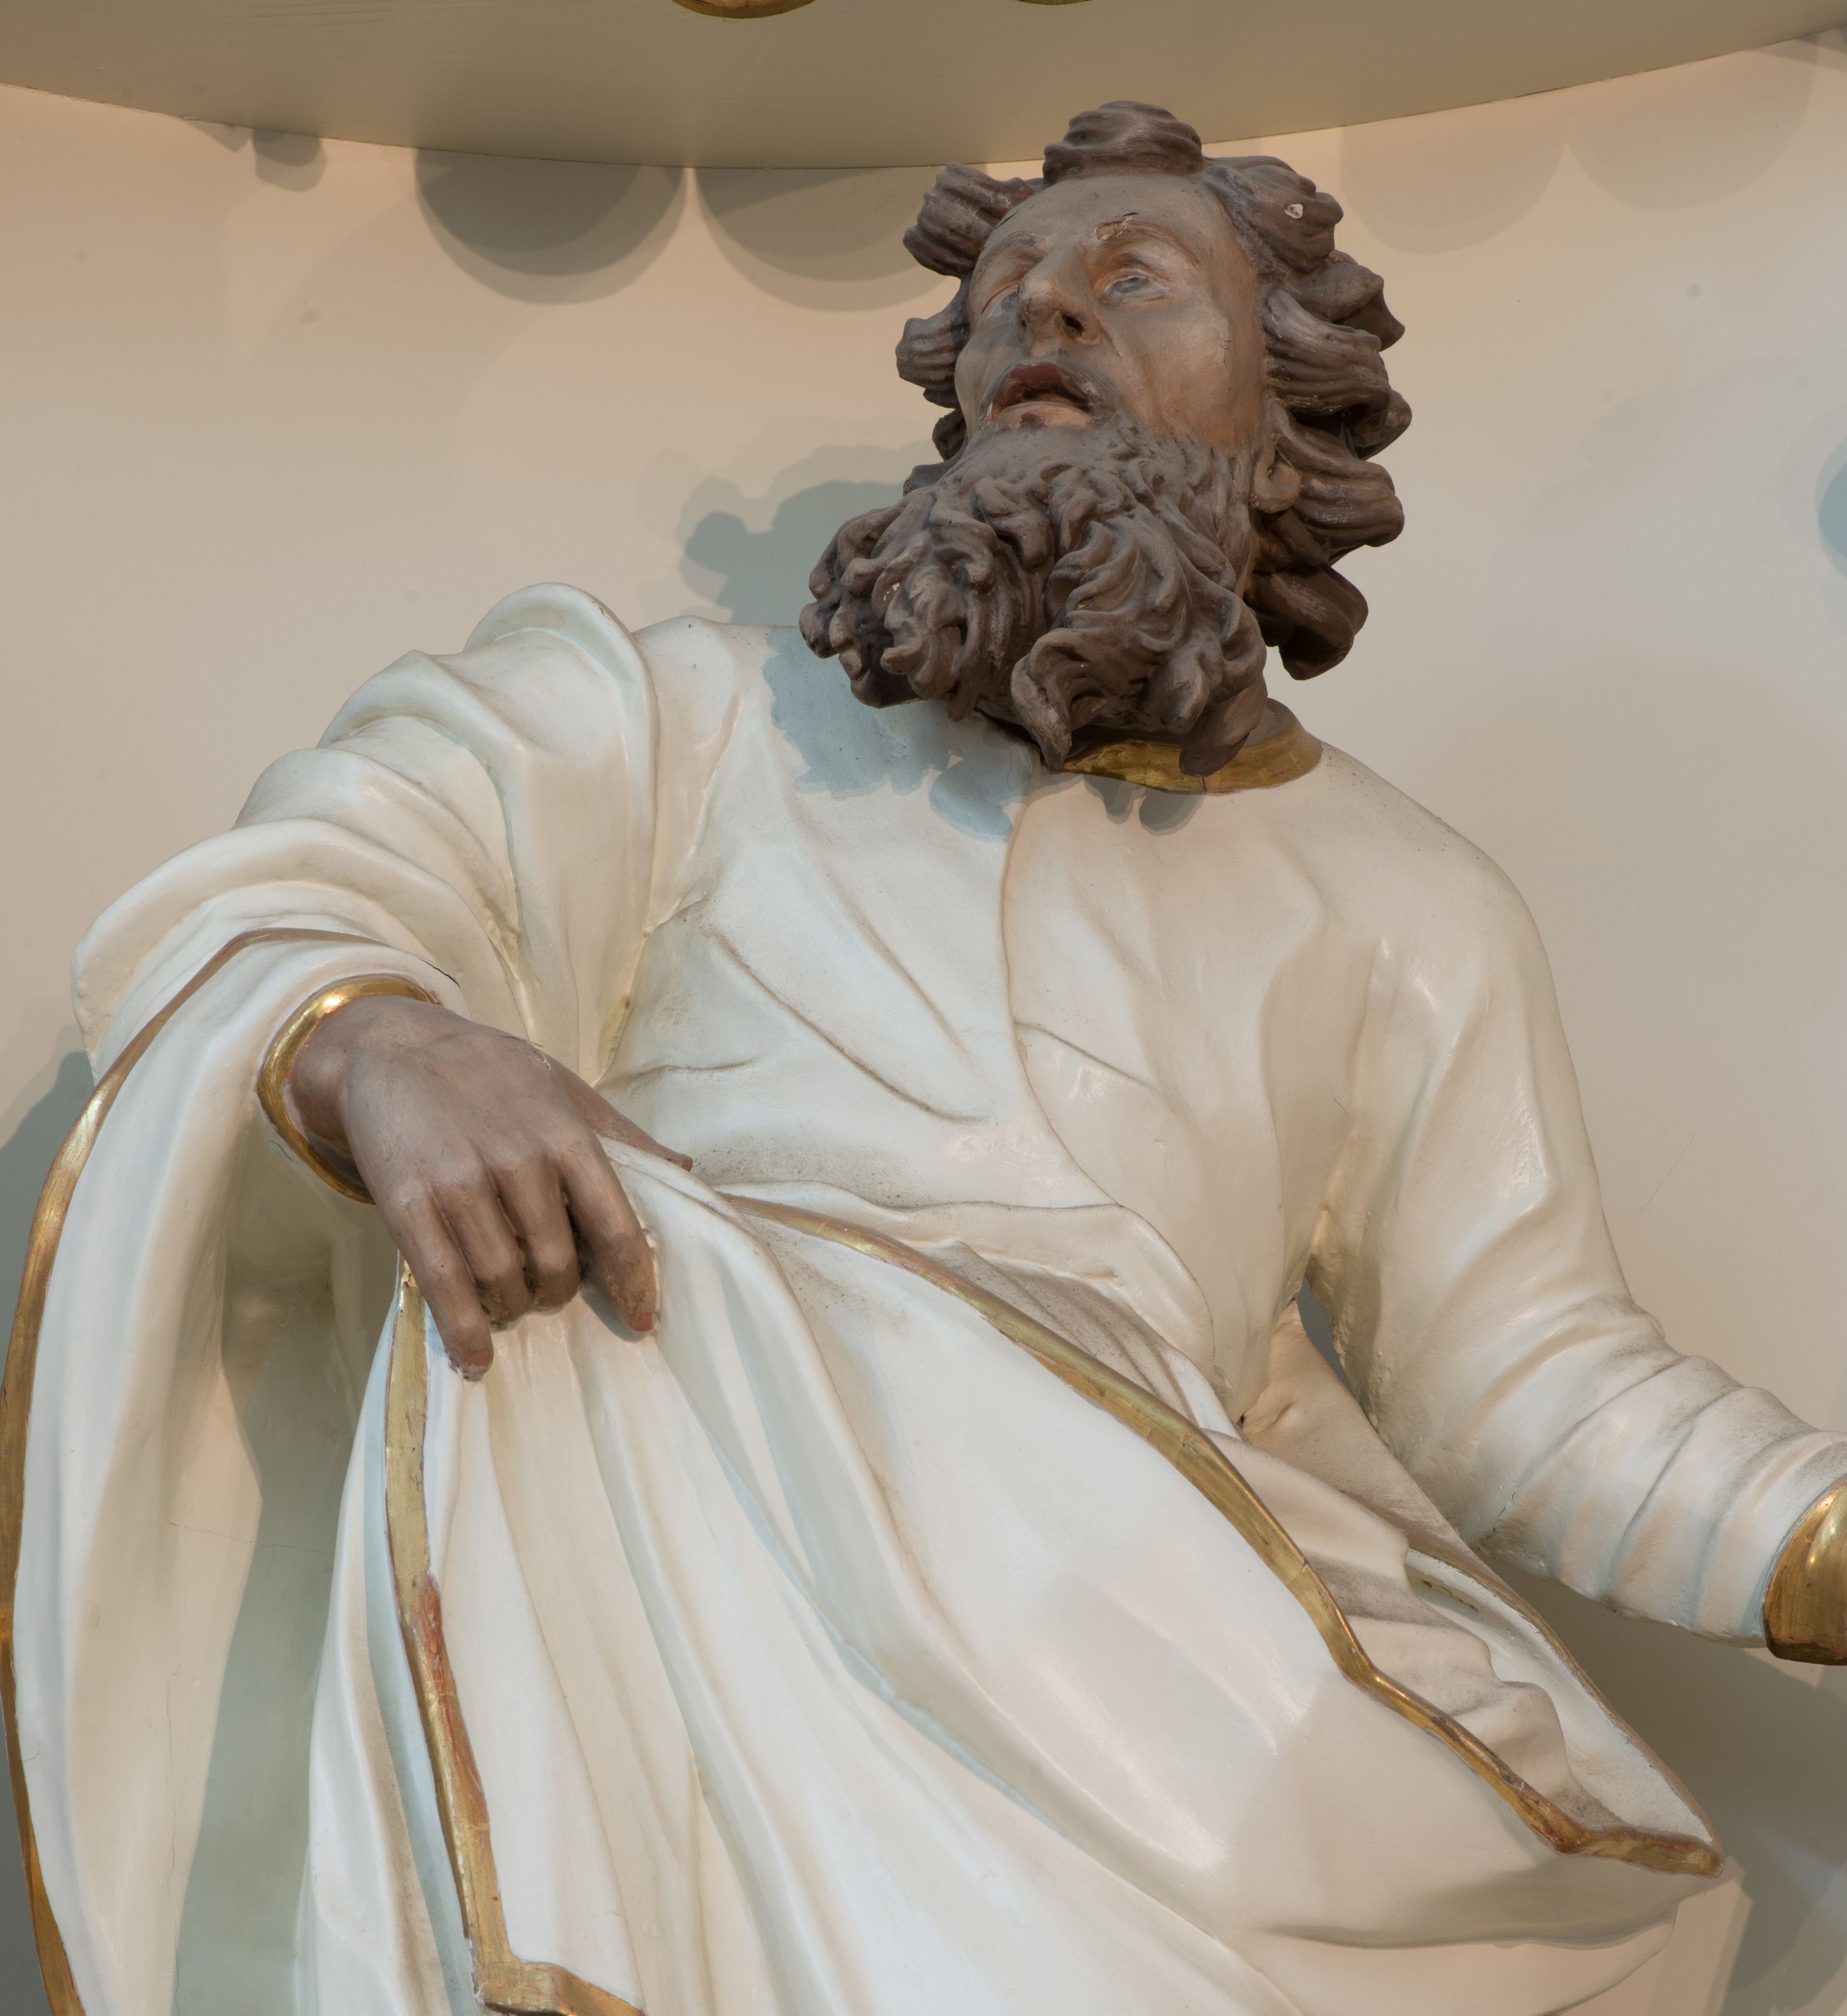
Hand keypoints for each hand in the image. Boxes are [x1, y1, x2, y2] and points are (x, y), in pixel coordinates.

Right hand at [288, 994, 686, 1375]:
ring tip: (510, 1302)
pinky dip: (463, 1329)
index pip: (616, 1227)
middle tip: (549, 1289)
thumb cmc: (488, 1072)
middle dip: (559, 1292)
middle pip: (557, 1264)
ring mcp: (460, 1184)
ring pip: (503, 1280)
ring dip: (512, 1306)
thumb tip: (684, 1170)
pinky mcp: (408, 1204)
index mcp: (566, 1136)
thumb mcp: (563, 1089)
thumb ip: (621, 1135)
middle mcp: (518, 1162)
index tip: (643, 1318)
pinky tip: (474, 1354)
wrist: (391, 1047)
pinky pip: (444, 1283)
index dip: (634, 1282)